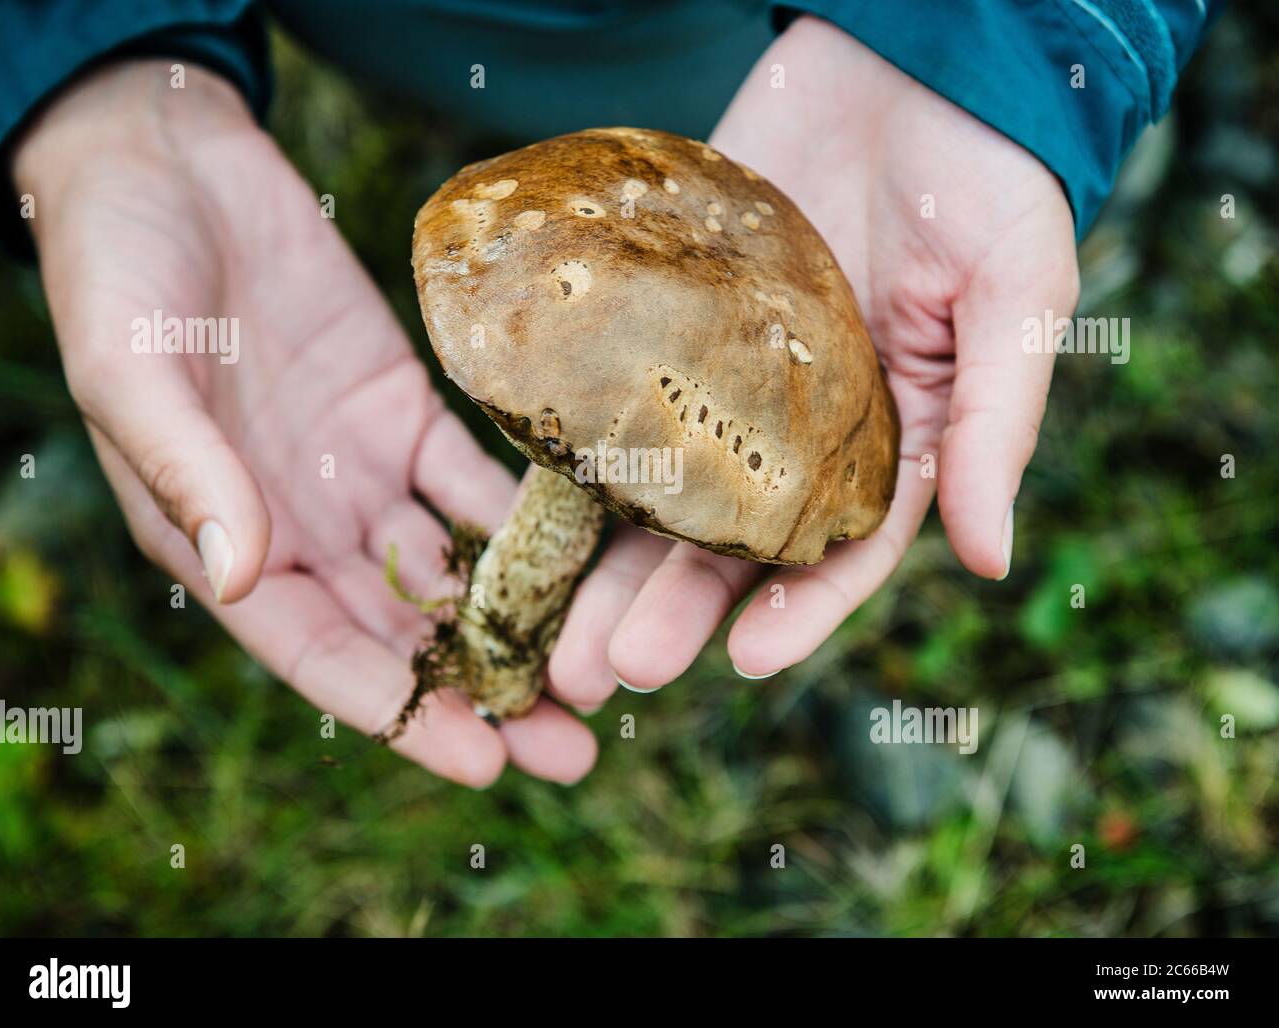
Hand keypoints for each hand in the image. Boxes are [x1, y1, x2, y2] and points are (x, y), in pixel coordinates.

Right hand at [15, 60, 595, 784]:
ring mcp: (360, 471)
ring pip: (452, 569)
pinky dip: (529, 516)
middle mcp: (303, 524)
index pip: (319, 649)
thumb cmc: (119, 274)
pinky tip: (595, 552)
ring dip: (523, 622)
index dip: (398, 712)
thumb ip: (188, 471)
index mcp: (225, 541)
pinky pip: (475, 477)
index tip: (483, 762)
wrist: (169, 167)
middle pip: (404, 631)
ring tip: (601, 675)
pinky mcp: (406, 411)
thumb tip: (237, 575)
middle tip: (573, 752)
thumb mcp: (134, 374)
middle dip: (485, 692)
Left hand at [547, 15, 1078, 697]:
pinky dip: (568, 457)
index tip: (747, 661)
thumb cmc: (982, 181)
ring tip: (552, 636)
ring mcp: (719, 386)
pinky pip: (608, 402)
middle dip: (669, 610)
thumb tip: (990, 562)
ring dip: (603, 567)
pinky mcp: (661, 330)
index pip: (838, 555)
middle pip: (725, 547)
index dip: (797, 612)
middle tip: (607, 668)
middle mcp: (793, 435)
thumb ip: (995, 429)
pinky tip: (522, 510)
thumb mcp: (1016, 300)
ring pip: (654, 494)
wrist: (901, 67)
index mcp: (885, 447)